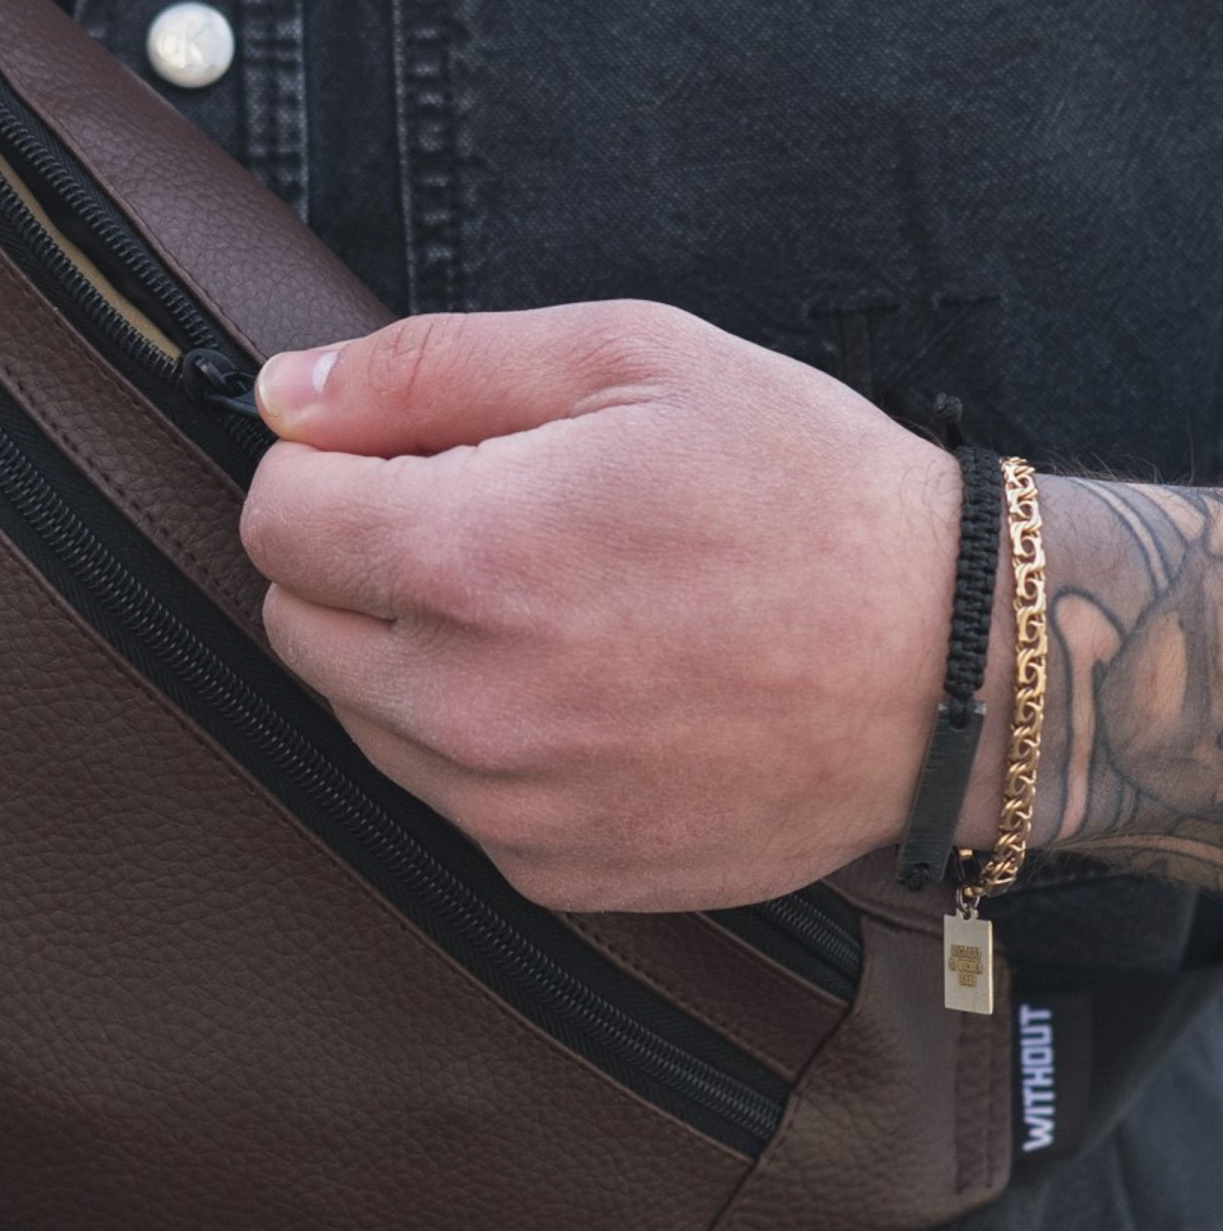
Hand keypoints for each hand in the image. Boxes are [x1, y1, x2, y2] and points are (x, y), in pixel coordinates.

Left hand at [241, 303, 1002, 912]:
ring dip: (409, 653)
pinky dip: (478, 742)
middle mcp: (467, 705)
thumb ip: (428, 367)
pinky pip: (444, 798)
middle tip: (483, 516)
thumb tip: (286, 391)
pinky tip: (581, 685)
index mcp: (469, 559)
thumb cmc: (806, 493)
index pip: (273, 518)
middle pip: (294, 621)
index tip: (403, 454)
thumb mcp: (630, 357)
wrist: (956, 665)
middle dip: (355, 557)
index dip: (328, 465)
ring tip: (547, 602)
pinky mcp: (551, 874)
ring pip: (357, 717)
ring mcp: (507, 807)